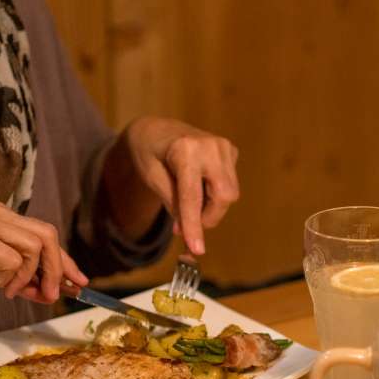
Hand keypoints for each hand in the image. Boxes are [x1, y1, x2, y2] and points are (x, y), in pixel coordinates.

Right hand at [0, 203, 89, 303]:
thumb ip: (22, 276)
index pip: (44, 235)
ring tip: (6, 289)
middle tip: (50, 295)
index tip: (78, 282)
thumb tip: (53, 290)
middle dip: (56, 269)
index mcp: (2, 216)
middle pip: (47, 236)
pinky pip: (13, 262)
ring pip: (34, 249)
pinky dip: (7, 279)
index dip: (64, 260)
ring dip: (26, 277)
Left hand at [121, 117, 239, 254]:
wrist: (156, 129)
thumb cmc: (148, 153)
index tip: (197, 249)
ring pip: (229, 194)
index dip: (194, 225)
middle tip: (186, 227)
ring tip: (189, 203)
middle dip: (207, 217)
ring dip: (210, 207)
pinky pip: (229, 185)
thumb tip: (187, 231)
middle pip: (223, 197)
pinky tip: (198, 186)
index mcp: (185, 150)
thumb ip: (172, 203)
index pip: (193, 196)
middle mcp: (210, 146)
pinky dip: (214, 195)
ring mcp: (224, 147)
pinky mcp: (230, 151)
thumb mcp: (151, 178)